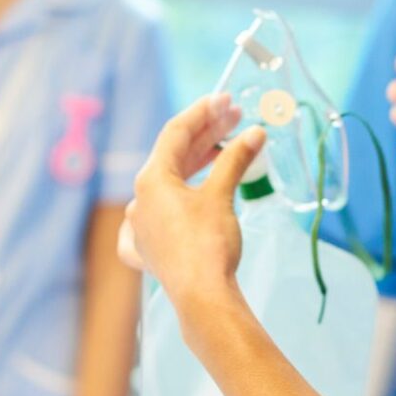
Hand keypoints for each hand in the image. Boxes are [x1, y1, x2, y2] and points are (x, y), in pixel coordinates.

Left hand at [119, 93, 265, 312]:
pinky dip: (182, 199)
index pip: (176, 133)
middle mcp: (139, 200)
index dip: (203, 112)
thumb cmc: (208, 243)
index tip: (226, 99)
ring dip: (199, 163)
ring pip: (170, 184)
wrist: (202, 297)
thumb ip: (236, 159)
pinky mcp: (151, 249)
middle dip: (206, 134)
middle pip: (174, 156)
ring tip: (227, 150)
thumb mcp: (222, 194)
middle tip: (236, 117)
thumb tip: (256, 132)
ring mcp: (142, 226)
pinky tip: (189, 198)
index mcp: (151, 181)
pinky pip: (162, 216)